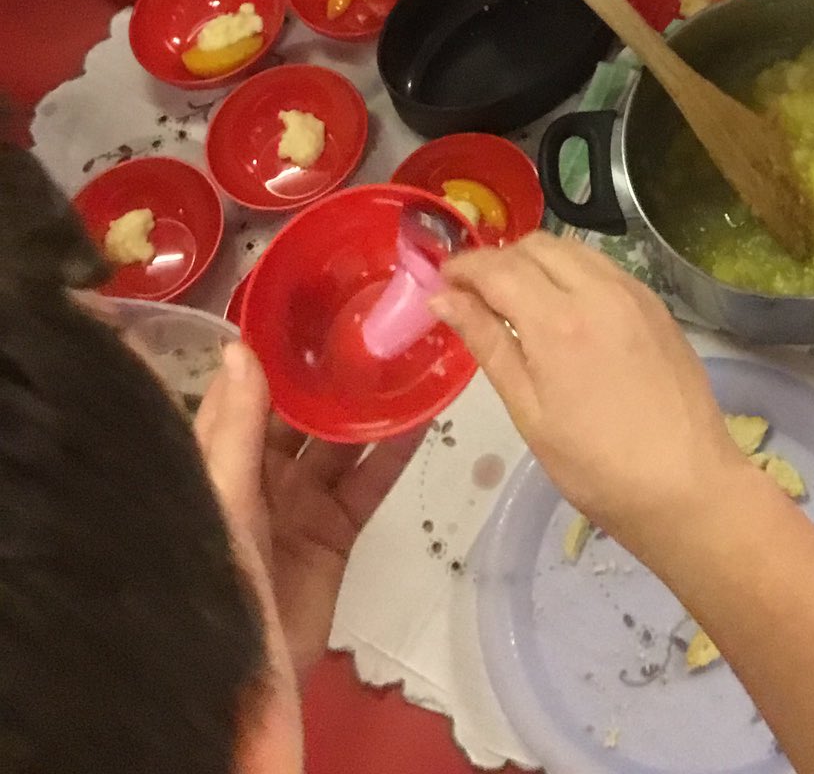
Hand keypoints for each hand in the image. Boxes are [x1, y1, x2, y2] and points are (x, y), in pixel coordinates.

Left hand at [194, 341, 423, 680]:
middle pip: (297, 410)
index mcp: (218, 463)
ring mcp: (300, 502)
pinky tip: (424, 412)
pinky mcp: (337, 531)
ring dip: (369, 402)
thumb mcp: (224, 501)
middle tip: (369, 312)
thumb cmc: (221, 586)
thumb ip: (235, 429)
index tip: (304, 297)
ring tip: (406, 349)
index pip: (241, 392)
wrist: (255, 688)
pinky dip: (395, 449)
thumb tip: (241, 347)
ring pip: (339, 439)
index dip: (269, 349)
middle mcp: (257, 475)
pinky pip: (369, 481)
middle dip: (329, 368)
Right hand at [434, 235, 749, 560]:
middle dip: (499, 259)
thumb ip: (488, 345)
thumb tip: (443, 300)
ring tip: (516, 300)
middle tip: (476, 295)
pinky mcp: (656, 303)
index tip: (442, 282)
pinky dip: (573, 272)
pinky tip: (564, 308)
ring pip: (573, 249)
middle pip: (536, 246)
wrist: (686, 484)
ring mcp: (633, 292)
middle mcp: (598, 290)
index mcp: (558, 321)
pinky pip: (604, 266)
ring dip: (537, 261)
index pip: (498, 268)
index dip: (464, 267)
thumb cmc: (596, 466)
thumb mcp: (529, 412)